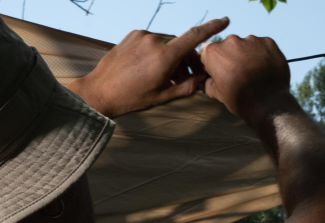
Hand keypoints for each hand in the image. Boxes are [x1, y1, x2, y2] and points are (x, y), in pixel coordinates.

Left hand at [67, 17, 229, 117]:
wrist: (99, 91)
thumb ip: (186, 86)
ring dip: (171, 56)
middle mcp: (154, 41)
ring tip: (166, 76)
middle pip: (180, 45)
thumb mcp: (162, 96)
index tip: (225, 21)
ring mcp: (142, 35)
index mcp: (164, 57)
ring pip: (166, 43)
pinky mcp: (133, 35)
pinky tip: (150, 68)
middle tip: (187, 78)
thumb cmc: (131, 98)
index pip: (194, 36)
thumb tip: (202, 79)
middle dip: (187, 59)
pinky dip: (157, 52)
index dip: (212, 28)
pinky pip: (152, 41)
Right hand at [199, 34, 291, 124]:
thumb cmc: (241, 100)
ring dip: (246, 55)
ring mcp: (251, 39)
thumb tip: (209, 80)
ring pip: (245, 45)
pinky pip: (261, 45)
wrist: (269, 102)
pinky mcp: (268, 41)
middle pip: (227, 46)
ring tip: (253, 71)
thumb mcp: (219, 95)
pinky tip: (264, 68)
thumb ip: (209, 83)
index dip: (212, 62)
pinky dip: (261, 54)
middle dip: (230, 57)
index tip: (218, 71)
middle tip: (238, 73)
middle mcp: (231, 41)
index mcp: (214, 53)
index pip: (207, 52)